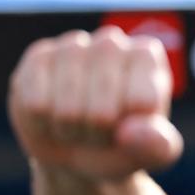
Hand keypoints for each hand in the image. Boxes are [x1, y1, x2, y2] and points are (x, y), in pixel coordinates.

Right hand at [8, 26, 183, 180]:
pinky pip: (36, 105)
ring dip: (71, 130)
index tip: (132, 127)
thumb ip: (158, 145)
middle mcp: (111, 42)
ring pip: (67, 109)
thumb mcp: (153, 152)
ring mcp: (72, 45)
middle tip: (102, 130)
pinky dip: (44, 124)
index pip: (141, 102)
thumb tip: (135, 132)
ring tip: (79, 123)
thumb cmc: (126, 144)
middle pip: (101, 111)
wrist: (83, 147)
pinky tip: (53, 115)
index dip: (133, 130)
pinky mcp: (38, 57)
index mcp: (147, 56)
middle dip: (100, 134)